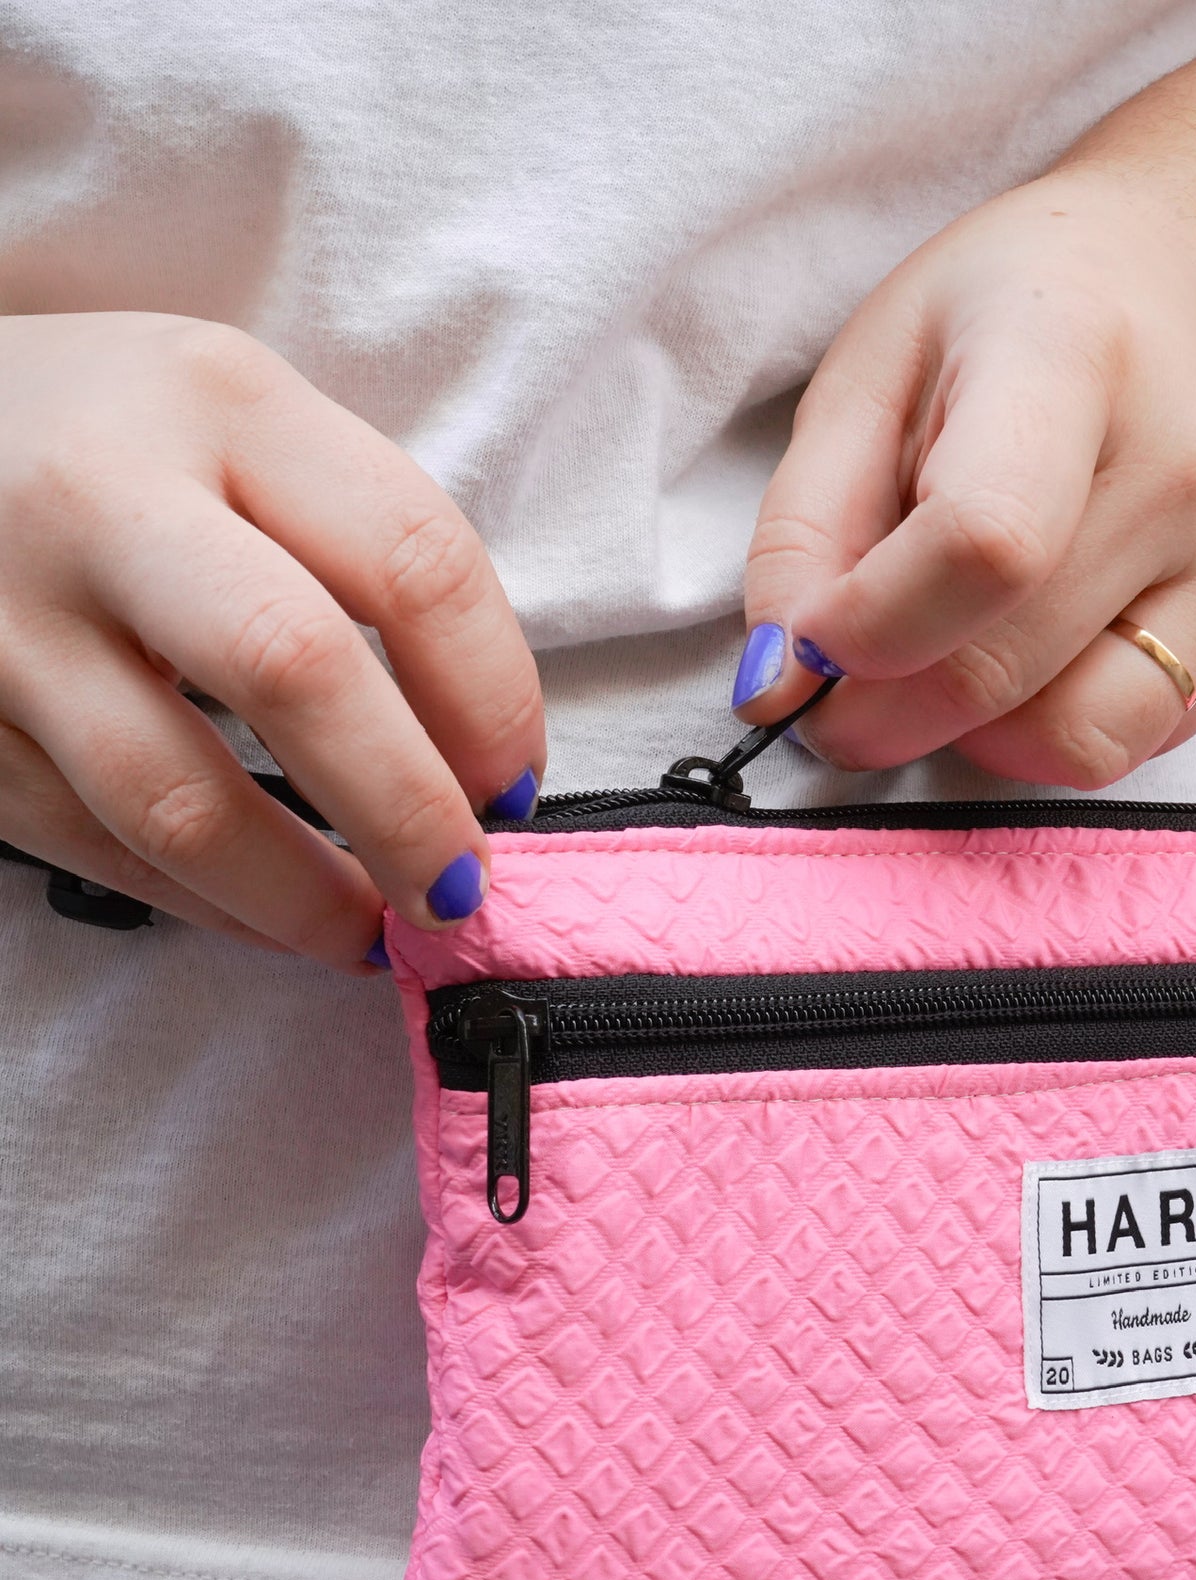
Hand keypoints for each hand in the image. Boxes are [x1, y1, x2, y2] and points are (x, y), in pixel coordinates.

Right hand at [0, 313, 543, 966]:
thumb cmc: (87, 438)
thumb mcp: (220, 418)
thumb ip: (339, 539)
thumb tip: (468, 740)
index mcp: (216, 398)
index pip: (412, 559)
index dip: (493, 699)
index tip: (514, 785)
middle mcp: (102, 494)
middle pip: (298, 672)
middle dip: (407, 811)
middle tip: (461, 887)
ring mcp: (6, 613)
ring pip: (179, 798)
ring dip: (302, 895)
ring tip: (372, 934)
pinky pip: (93, 846)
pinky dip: (203, 904)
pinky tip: (264, 916)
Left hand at [732, 169, 1195, 787]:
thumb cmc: (1011, 316)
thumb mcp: (872, 369)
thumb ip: (803, 527)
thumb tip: (777, 681)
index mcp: (1073, 351)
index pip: (982, 545)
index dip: (867, 629)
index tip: (807, 643)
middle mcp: (1186, 459)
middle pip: (1003, 669)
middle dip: (877, 713)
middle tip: (834, 685)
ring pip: (1073, 741)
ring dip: (966, 739)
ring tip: (937, 664)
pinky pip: (1127, 745)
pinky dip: (1041, 734)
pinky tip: (1023, 655)